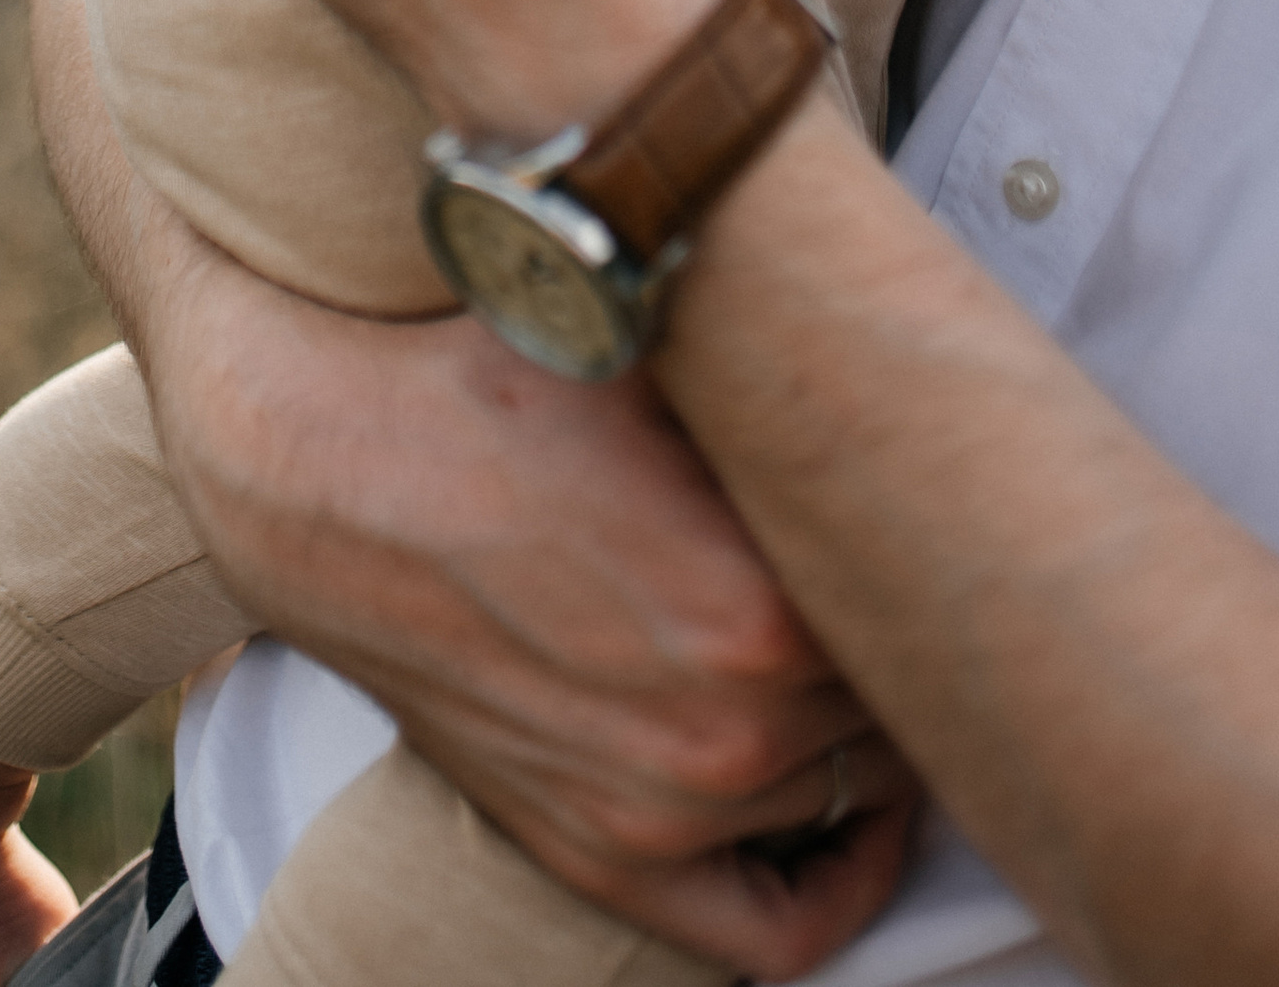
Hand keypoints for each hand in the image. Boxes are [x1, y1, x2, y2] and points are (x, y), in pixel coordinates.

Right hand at [145, 224, 914, 977]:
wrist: (320, 460)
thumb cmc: (488, 382)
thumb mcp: (666, 351)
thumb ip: (793, 383)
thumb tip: (907, 355)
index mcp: (759, 612)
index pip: (931, 609)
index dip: (950, 550)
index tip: (958, 508)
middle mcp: (726, 736)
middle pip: (901, 701)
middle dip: (910, 628)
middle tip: (923, 559)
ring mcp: (663, 813)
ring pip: (852, 789)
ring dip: (870, 722)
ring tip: (868, 633)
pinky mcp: (599, 854)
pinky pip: (776, 926)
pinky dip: (837, 879)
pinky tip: (857, 809)